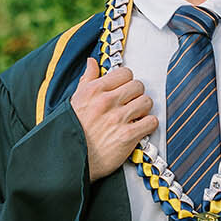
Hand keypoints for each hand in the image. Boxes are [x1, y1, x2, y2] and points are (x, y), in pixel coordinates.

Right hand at [70, 59, 157, 181]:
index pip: (125, 73)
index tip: (124, 90)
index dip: (126, 81)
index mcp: (95, 90)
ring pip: (147, 102)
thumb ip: (87, 79)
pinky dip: (148, 125)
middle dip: (136, 95)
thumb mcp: (75, 99)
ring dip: (143, 109)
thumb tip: (92, 62)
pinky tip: (139, 128)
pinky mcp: (127, 136)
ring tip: (135, 116)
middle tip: (130, 104)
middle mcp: (107, 101)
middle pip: (138, 86)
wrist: (69, 158)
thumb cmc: (72, 128)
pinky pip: (151, 122)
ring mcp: (118, 119)